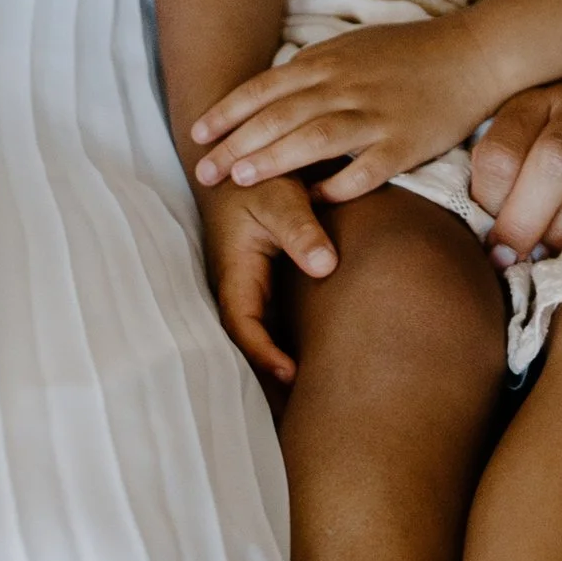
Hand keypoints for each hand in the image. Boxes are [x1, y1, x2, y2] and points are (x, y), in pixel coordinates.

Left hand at [190, 13, 492, 203]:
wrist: (473, 53)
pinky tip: (314, 200)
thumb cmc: (410, 52)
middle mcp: (347, 86)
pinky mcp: (405, 143)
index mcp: (330, 61)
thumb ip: (313, 69)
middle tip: (202, 171)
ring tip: (242, 179)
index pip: (265, 88)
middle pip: (280, 116)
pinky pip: (365, 171)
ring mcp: (376, 115)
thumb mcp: (354, 46)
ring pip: (314, 138)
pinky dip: (336, 186)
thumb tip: (272, 90)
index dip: (227, 113)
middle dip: (235, 144)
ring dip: (274, 158)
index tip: (196, 135)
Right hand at [193, 172, 332, 382]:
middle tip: (306, 407)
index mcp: (236, 270)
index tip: (291, 375)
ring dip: (278, 360)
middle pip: (249, 341)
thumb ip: (301, 230)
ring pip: (262, 332)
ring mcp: (252, 283)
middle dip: (269, 373)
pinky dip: (287, 340)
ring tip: (314, 396)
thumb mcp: (280, 196)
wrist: (250, 154)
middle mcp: (240, 283)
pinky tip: (316, 357)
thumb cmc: (261, 175)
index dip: (263, 354)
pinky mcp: (267, 278)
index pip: (243, 325)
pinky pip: (274, 318)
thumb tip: (325, 266)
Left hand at [466, 64, 561, 264]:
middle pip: (553, 163)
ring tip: (559, 254)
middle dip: (528, 224)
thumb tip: (480, 241)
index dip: (489, 206)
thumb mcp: (533, 128)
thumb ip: (507, 170)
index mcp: (538, 98)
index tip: (490, 243)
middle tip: (516, 261)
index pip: (501, 152)